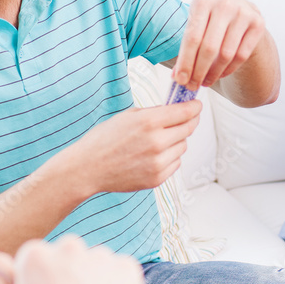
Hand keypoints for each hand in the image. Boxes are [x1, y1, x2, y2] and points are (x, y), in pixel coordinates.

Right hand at [72, 102, 200, 193]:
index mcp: (149, 122)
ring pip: (183, 147)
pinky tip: (153, 155)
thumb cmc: (104, 139)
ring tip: (159, 140)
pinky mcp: (157, 178)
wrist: (88, 168)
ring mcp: (158, 162)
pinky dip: (170, 157)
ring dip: (177, 141)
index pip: (185, 112)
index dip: (195, 107)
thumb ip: (154, 113)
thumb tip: (175, 109)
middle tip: (184, 119)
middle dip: (188, 122)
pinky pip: (175, 163)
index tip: (197, 105)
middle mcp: (157, 142)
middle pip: (188, 129)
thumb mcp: (128, 117)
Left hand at [173, 0, 265, 89]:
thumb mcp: (196, 26)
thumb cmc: (211, 21)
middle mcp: (224, 5)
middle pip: (209, 47)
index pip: (192, 38)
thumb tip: (178, 78)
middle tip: (193, 86)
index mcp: (203, 2)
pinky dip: (228, 70)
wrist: (240, 8)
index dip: (186, 62)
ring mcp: (243, 13)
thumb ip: (186, 49)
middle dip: (199, 71)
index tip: (181, 81)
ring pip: (226, 54)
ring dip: (214, 73)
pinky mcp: (258, 24)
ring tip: (206, 82)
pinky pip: (241, 55)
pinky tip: (220, 74)